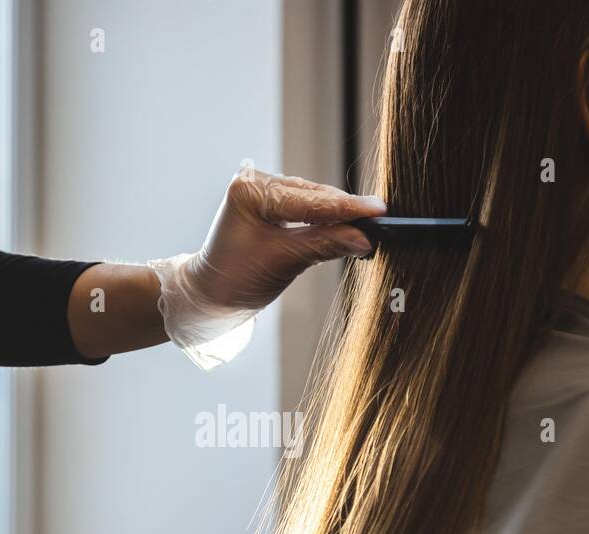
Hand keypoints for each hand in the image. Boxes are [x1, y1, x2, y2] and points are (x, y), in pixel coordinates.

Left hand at [148, 167, 385, 368]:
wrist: (209, 295)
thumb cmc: (235, 280)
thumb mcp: (284, 262)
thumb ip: (325, 244)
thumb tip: (363, 238)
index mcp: (251, 191)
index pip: (309, 200)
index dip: (346, 208)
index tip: (377, 210)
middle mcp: (255, 183)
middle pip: (314, 196)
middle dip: (345, 210)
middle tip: (379, 220)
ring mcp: (261, 190)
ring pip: (313, 201)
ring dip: (337, 215)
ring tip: (367, 224)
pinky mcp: (269, 203)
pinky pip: (305, 208)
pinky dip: (324, 220)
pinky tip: (345, 225)